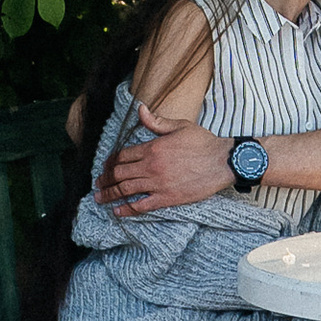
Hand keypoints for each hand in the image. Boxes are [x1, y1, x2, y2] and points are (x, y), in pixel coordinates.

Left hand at [97, 110, 242, 212]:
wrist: (222, 162)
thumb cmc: (203, 142)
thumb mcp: (179, 126)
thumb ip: (156, 121)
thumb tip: (140, 109)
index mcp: (153, 147)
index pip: (122, 155)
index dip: (110, 161)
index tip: (104, 166)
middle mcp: (151, 166)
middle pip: (119, 173)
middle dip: (105, 178)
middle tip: (97, 183)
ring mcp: (158, 183)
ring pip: (126, 190)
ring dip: (109, 194)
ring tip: (99, 198)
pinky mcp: (167, 198)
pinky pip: (142, 206)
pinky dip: (127, 209)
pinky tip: (117, 211)